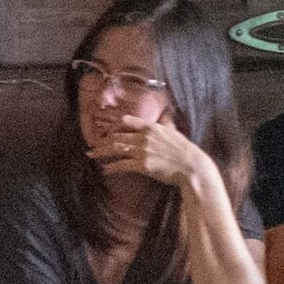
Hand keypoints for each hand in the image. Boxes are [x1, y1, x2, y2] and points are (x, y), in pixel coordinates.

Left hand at [94, 114, 222, 204]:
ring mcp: (142, 151)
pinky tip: (105, 170)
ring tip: (91, 155)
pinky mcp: (142, 165)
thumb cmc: (185, 151)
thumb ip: (167, 122)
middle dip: (102, 141)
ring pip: (116, 149)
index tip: (107, 131)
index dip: (115, 126)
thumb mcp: (175, 131)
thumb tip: (166, 113)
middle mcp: (144, 137)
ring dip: (101, 152)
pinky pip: (122, 165)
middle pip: (117, 137)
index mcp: (151, 127)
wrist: (192, 167)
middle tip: (91, 146)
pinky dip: (112, 167)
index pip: (127, 121)